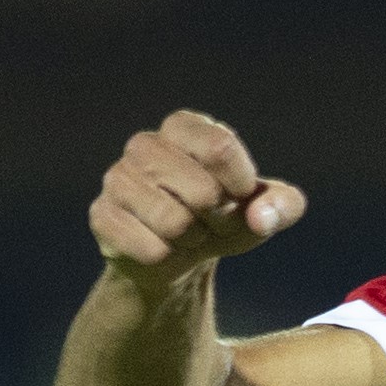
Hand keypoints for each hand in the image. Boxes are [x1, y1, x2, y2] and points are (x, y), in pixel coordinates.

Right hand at [88, 114, 306, 287]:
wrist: (178, 253)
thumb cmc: (223, 218)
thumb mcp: (263, 209)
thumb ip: (282, 206)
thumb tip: (262, 217)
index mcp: (184, 127)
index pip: (220, 148)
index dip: (240, 187)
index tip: (240, 197)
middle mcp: (145, 144)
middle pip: (203, 192)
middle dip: (218, 220)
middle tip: (211, 221)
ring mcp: (118, 178)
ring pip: (175, 223)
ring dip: (193, 240)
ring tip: (187, 232)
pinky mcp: (103, 216)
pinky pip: (150, 249)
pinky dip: (167, 258)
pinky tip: (162, 246)